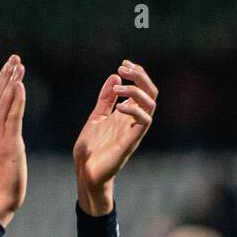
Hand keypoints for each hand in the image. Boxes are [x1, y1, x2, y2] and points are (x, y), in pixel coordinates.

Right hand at [0, 55, 26, 227]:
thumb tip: (1, 130)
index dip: (0, 83)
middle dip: (5, 76)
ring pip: (3, 103)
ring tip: (18, 64)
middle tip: (14, 58)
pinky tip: (20, 84)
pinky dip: (16, 99)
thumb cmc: (0, 182)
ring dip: (11, 82)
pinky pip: (12, 117)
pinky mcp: (9, 143)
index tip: (9, 68)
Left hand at [73, 60, 156, 214]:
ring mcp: (133, 131)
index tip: (123, 64)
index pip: (142, 89)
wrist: (86, 172)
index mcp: (126, 114)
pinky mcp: (131, 142)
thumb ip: (106, 98)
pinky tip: (119, 106)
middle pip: (151, 93)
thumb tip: (114, 75)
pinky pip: (143, 122)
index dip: (137, 74)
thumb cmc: (92, 148)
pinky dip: (134, 109)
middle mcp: (133, 121)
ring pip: (151, 104)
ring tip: (118, 86)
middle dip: (141, 76)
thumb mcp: (97, 116)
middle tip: (124, 68)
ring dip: (136, 90)